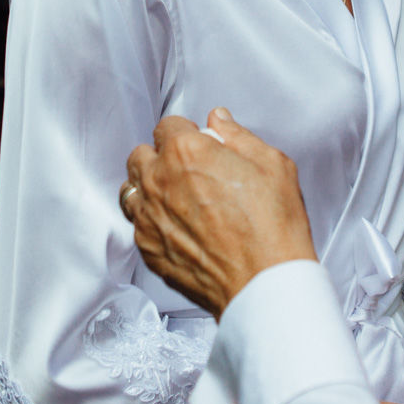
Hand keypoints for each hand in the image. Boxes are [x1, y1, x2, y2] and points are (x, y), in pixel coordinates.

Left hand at [124, 109, 317, 316]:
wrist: (264, 283)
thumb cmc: (271, 228)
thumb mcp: (271, 164)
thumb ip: (238, 136)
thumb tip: (220, 120)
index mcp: (186, 152)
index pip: (168, 125)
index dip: (186, 132)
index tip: (197, 142)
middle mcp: (160, 181)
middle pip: (141, 155)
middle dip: (161, 156)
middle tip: (186, 169)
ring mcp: (149, 217)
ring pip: (131, 189)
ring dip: (148, 187)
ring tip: (174, 197)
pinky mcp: (148, 248)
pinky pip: (137, 224)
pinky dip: (150, 220)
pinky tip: (175, 226)